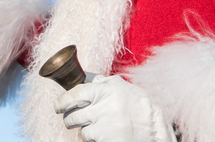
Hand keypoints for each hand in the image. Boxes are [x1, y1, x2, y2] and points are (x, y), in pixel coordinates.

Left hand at [54, 75, 175, 141]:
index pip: (74, 94)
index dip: (62, 101)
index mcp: (105, 90)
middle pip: (72, 114)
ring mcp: (104, 126)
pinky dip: (93, 138)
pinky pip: (89, 139)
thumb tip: (82, 78)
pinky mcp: (105, 140)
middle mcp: (103, 107)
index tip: (58, 106)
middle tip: (68, 118)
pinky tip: (102, 135)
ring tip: (94, 127)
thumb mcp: (121, 87)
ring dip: (83, 129)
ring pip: (80, 129)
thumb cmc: (138, 105)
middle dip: (67, 117)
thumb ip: (101, 83)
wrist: (156, 130)